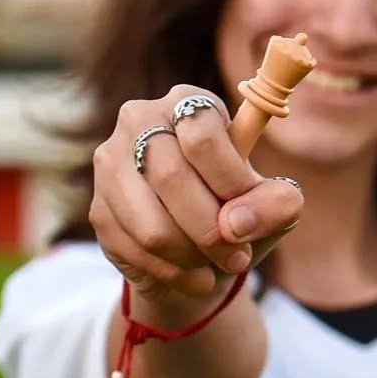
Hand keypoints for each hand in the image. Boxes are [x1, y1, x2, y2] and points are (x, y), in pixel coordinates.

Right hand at [89, 84, 302, 301]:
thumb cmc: (240, 214)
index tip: (248, 214)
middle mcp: (140, 120)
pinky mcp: (98, 208)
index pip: (201, 134)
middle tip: (237, 256)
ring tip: (214, 264)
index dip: (230, 181)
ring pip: (151, 225)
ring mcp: (111, 163)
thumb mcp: (273, 207)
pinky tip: (192, 274)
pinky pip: (135, 250)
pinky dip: (172, 273)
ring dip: (192, 256)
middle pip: (171, 177)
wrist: (201, 253)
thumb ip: (278, 203)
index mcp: (188, 103)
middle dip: (212, 230)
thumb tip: (239, 223)